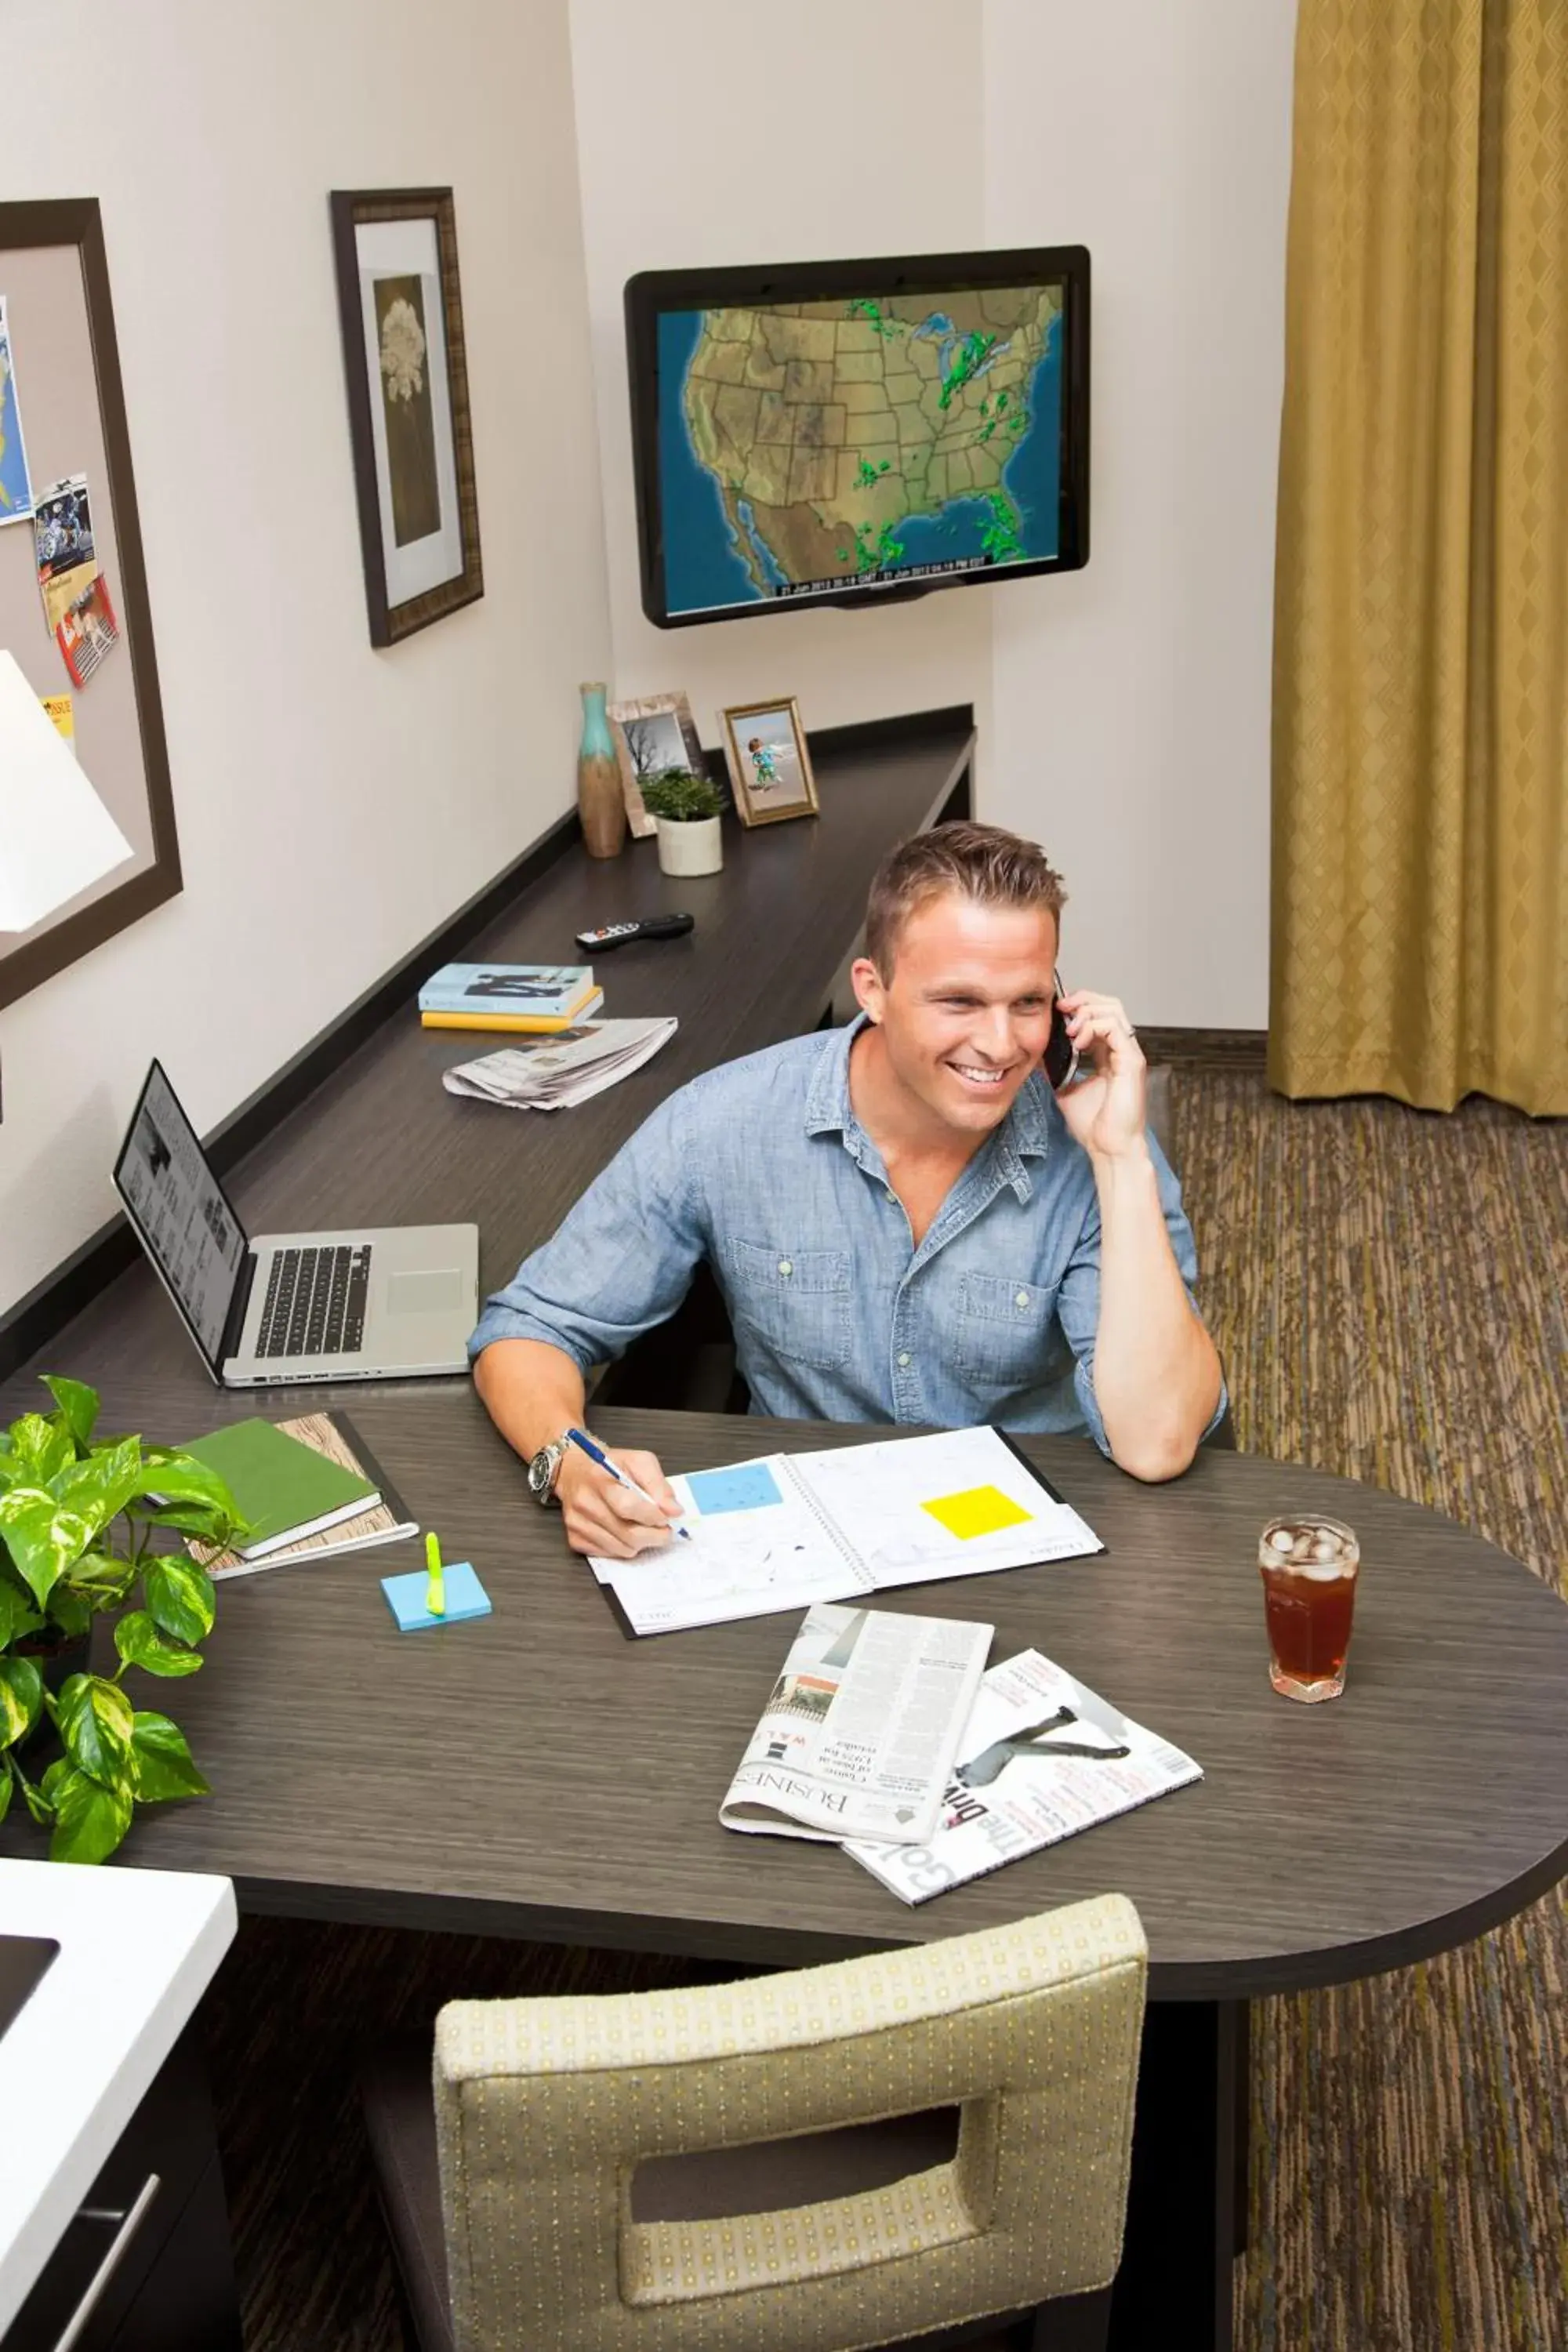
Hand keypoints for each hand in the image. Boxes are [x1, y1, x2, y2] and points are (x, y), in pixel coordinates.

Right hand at [557, 1443, 680, 1559]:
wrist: (576, 1472)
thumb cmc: (611, 1466)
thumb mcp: (639, 1461)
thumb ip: (658, 1484)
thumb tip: (674, 1511)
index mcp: (600, 1478)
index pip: (628, 1507)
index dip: (653, 1516)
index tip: (667, 1517)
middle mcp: (584, 1502)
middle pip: (628, 1534)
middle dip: (655, 1535)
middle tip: (664, 1529)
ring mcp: (577, 1523)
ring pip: (621, 1549)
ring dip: (641, 1543)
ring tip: (645, 1529)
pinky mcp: (574, 1539)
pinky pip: (609, 1555)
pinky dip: (623, 1547)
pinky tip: (625, 1533)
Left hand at [1052, 989, 1147, 1161]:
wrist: (1107, 1147)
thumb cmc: (1093, 1125)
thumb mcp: (1064, 1089)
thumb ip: (1055, 1070)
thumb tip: (1035, 1055)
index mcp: (1108, 1055)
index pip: (1099, 1015)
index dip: (1078, 1007)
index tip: (1057, 1010)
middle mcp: (1122, 1050)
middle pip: (1110, 1005)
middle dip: (1083, 1000)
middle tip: (1061, 1007)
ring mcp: (1129, 1054)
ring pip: (1113, 1010)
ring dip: (1086, 1012)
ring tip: (1069, 1030)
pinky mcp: (1133, 1061)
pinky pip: (1115, 1028)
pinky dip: (1093, 1027)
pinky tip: (1077, 1042)